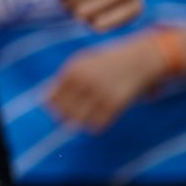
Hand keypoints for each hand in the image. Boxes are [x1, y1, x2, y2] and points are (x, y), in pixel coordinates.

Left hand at [45, 35, 164, 130]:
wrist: (141, 59)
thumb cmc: (109, 62)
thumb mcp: (84, 63)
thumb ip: (65, 80)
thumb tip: (44, 101)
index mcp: (73, 69)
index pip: (52, 98)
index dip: (52, 108)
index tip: (57, 111)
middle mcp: (84, 80)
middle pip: (63, 111)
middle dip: (65, 117)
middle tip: (70, 119)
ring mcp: (100, 92)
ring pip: (78, 120)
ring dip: (79, 124)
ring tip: (84, 120)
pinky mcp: (116, 103)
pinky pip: (97, 124)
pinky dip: (94, 127)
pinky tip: (97, 122)